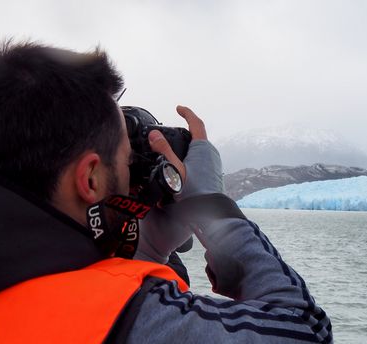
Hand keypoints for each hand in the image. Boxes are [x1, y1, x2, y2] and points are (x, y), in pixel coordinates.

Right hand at [136, 105, 221, 263]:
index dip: (187, 113)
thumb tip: (154, 135)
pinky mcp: (211, 173)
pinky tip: (181, 164)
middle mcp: (210, 154)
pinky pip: (200, 158)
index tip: (178, 108)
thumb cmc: (193, 192)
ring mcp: (213, 164)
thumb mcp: (174, 169)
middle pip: (198, 135)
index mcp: (203, 148)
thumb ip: (163, 151)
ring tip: (174, 145)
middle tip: (174, 126)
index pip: (196, 123)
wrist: (209, 212)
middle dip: (186, 129)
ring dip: (188, 144)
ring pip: (199, 148)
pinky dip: (190, 155)